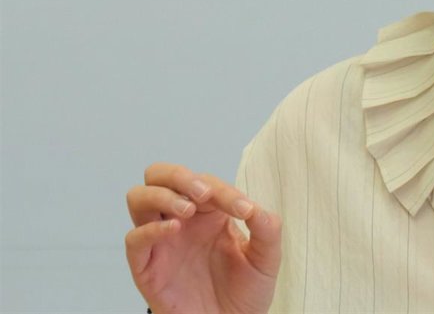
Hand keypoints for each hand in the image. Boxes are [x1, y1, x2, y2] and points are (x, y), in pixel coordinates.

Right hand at [125, 163, 280, 313]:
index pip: (205, 183)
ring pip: (139, 198)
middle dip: (178, 175)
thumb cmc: (245, 291)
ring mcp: (161, 241)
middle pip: (159, 176)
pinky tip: (174, 229)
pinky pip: (134, 239)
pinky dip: (150, 229)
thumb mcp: (266, 258)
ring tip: (189, 210)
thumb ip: (267, 229)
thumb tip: (256, 208)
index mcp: (209, 212)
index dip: (225, 191)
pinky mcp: (146, 267)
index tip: (246, 211)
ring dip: (162, 195)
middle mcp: (181, 220)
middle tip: (203, 193)